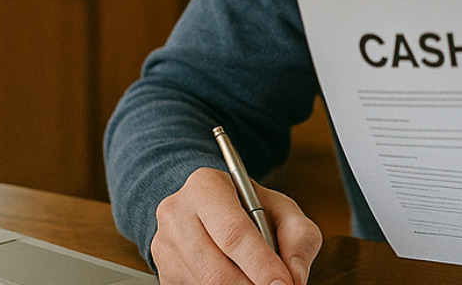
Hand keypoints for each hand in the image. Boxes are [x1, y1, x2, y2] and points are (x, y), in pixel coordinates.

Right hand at [151, 167, 322, 284]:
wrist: (210, 208)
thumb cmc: (249, 207)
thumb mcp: (281, 208)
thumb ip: (297, 236)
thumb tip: (295, 277)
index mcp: (205, 187)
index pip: (233, 232)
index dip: (260, 264)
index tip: (283, 284)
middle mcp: (177, 214)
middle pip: (215, 269)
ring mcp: (164, 246)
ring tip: (259, 280)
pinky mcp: (163, 272)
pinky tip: (239, 279)